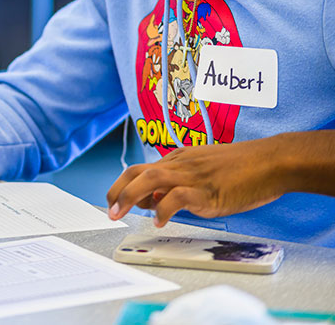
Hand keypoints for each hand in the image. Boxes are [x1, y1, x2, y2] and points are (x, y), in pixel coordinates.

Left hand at [106, 136, 288, 225]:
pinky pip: (178, 197)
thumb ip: (180, 183)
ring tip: (120, 214)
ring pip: (150, 179)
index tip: (115, 201)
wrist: (272, 161)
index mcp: (179, 159)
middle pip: (137, 171)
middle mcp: (181, 164)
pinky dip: (164, 210)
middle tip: (109, 210)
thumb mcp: (204, 171)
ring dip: (129, 197)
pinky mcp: (207, 190)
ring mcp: (193, 176)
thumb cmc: (243, 168)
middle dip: (117, 190)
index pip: (141, 169)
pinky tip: (160, 222)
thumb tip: (157, 201)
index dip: (123, 185)